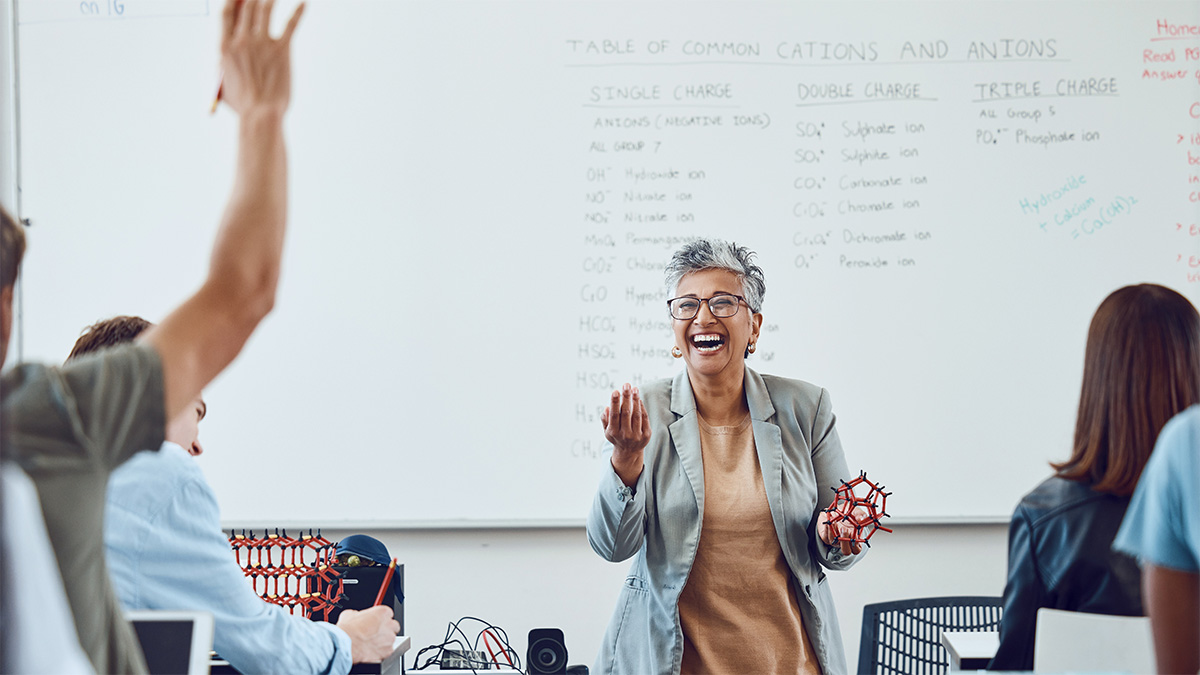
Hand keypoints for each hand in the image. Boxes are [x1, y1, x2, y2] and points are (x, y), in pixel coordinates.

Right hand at [219, 0, 304, 115]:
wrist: (260, 114)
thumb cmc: (242, 104)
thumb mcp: (224, 81)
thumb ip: (224, 64)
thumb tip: (226, 53)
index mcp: (224, 47)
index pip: (226, 12)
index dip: (232, 0)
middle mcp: (242, 40)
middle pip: (246, 6)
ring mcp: (262, 43)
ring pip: (266, 9)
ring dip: (269, 0)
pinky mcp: (282, 50)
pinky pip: (291, 24)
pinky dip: (299, 11)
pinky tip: (305, 3)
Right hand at [337, 606, 399, 663]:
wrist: (346, 645)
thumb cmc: (348, 630)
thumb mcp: (350, 614)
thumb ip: (359, 613)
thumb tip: (357, 616)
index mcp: (383, 612)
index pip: (388, 614)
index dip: (381, 619)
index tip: (376, 622)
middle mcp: (389, 624)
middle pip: (393, 626)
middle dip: (386, 629)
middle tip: (375, 633)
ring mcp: (390, 638)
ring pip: (391, 639)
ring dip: (384, 640)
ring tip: (371, 643)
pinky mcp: (388, 651)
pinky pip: (388, 650)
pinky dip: (382, 651)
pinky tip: (372, 650)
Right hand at [602, 383, 650, 486]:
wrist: (628, 452)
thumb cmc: (616, 436)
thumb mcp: (607, 430)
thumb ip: (605, 419)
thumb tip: (607, 408)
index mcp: (613, 432)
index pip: (614, 415)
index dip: (615, 403)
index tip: (616, 391)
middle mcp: (625, 435)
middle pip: (627, 413)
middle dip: (626, 397)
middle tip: (626, 385)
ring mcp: (637, 436)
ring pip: (637, 414)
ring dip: (636, 400)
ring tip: (634, 389)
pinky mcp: (646, 435)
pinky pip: (644, 418)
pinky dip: (641, 407)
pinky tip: (638, 399)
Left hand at [817, 503, 865, 555]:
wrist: (834, 510)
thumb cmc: (847, 513)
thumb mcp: (856, 512)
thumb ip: (860, 515)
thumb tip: (861, 519)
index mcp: (854, 539)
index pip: (856, 549)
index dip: (856, 543)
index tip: (854, 534)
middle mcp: (845, 542)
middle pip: (846, 551)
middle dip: (845, 542)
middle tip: (844, 529)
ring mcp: (835, 540)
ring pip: (834, 542)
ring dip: (834, 532)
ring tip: (835, 522)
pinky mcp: (826, 537)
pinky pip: (826, 536)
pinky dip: (827, 529)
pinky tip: (829, 522)